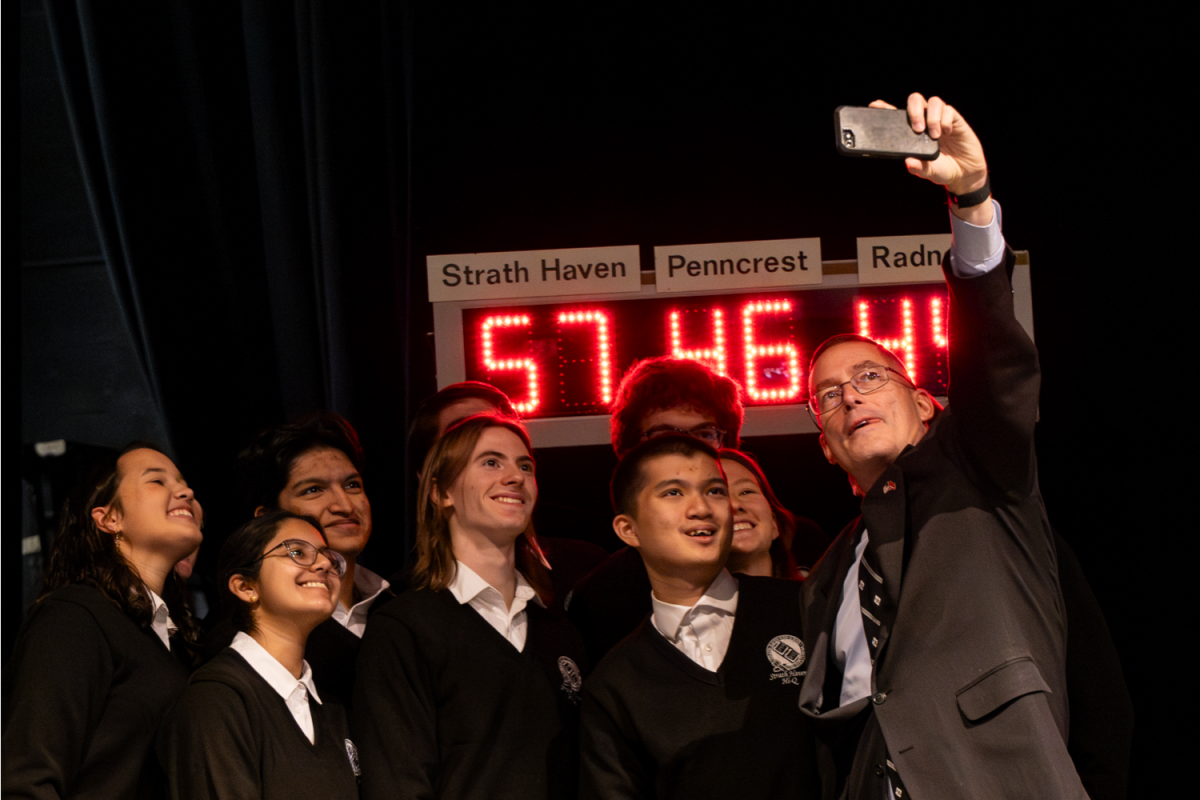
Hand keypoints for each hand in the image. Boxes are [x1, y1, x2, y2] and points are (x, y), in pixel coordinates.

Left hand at [869, 94, 987, 196]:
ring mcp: (939, 118)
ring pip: (933, 101)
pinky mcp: (955, 120)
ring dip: (932, 117)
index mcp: (912, 132)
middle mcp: (925, 121)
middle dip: (913, 111)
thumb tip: (908, 162)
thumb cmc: (942, 170)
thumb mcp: (928, 172)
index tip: (874, 106)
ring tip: (934, 136)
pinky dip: (945, 121)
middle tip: (917, 129)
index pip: (897, 115)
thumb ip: (918, 168)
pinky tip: (946, 133)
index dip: (885, 108)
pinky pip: (948, 110)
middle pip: (915, 100)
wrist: (965, 174)